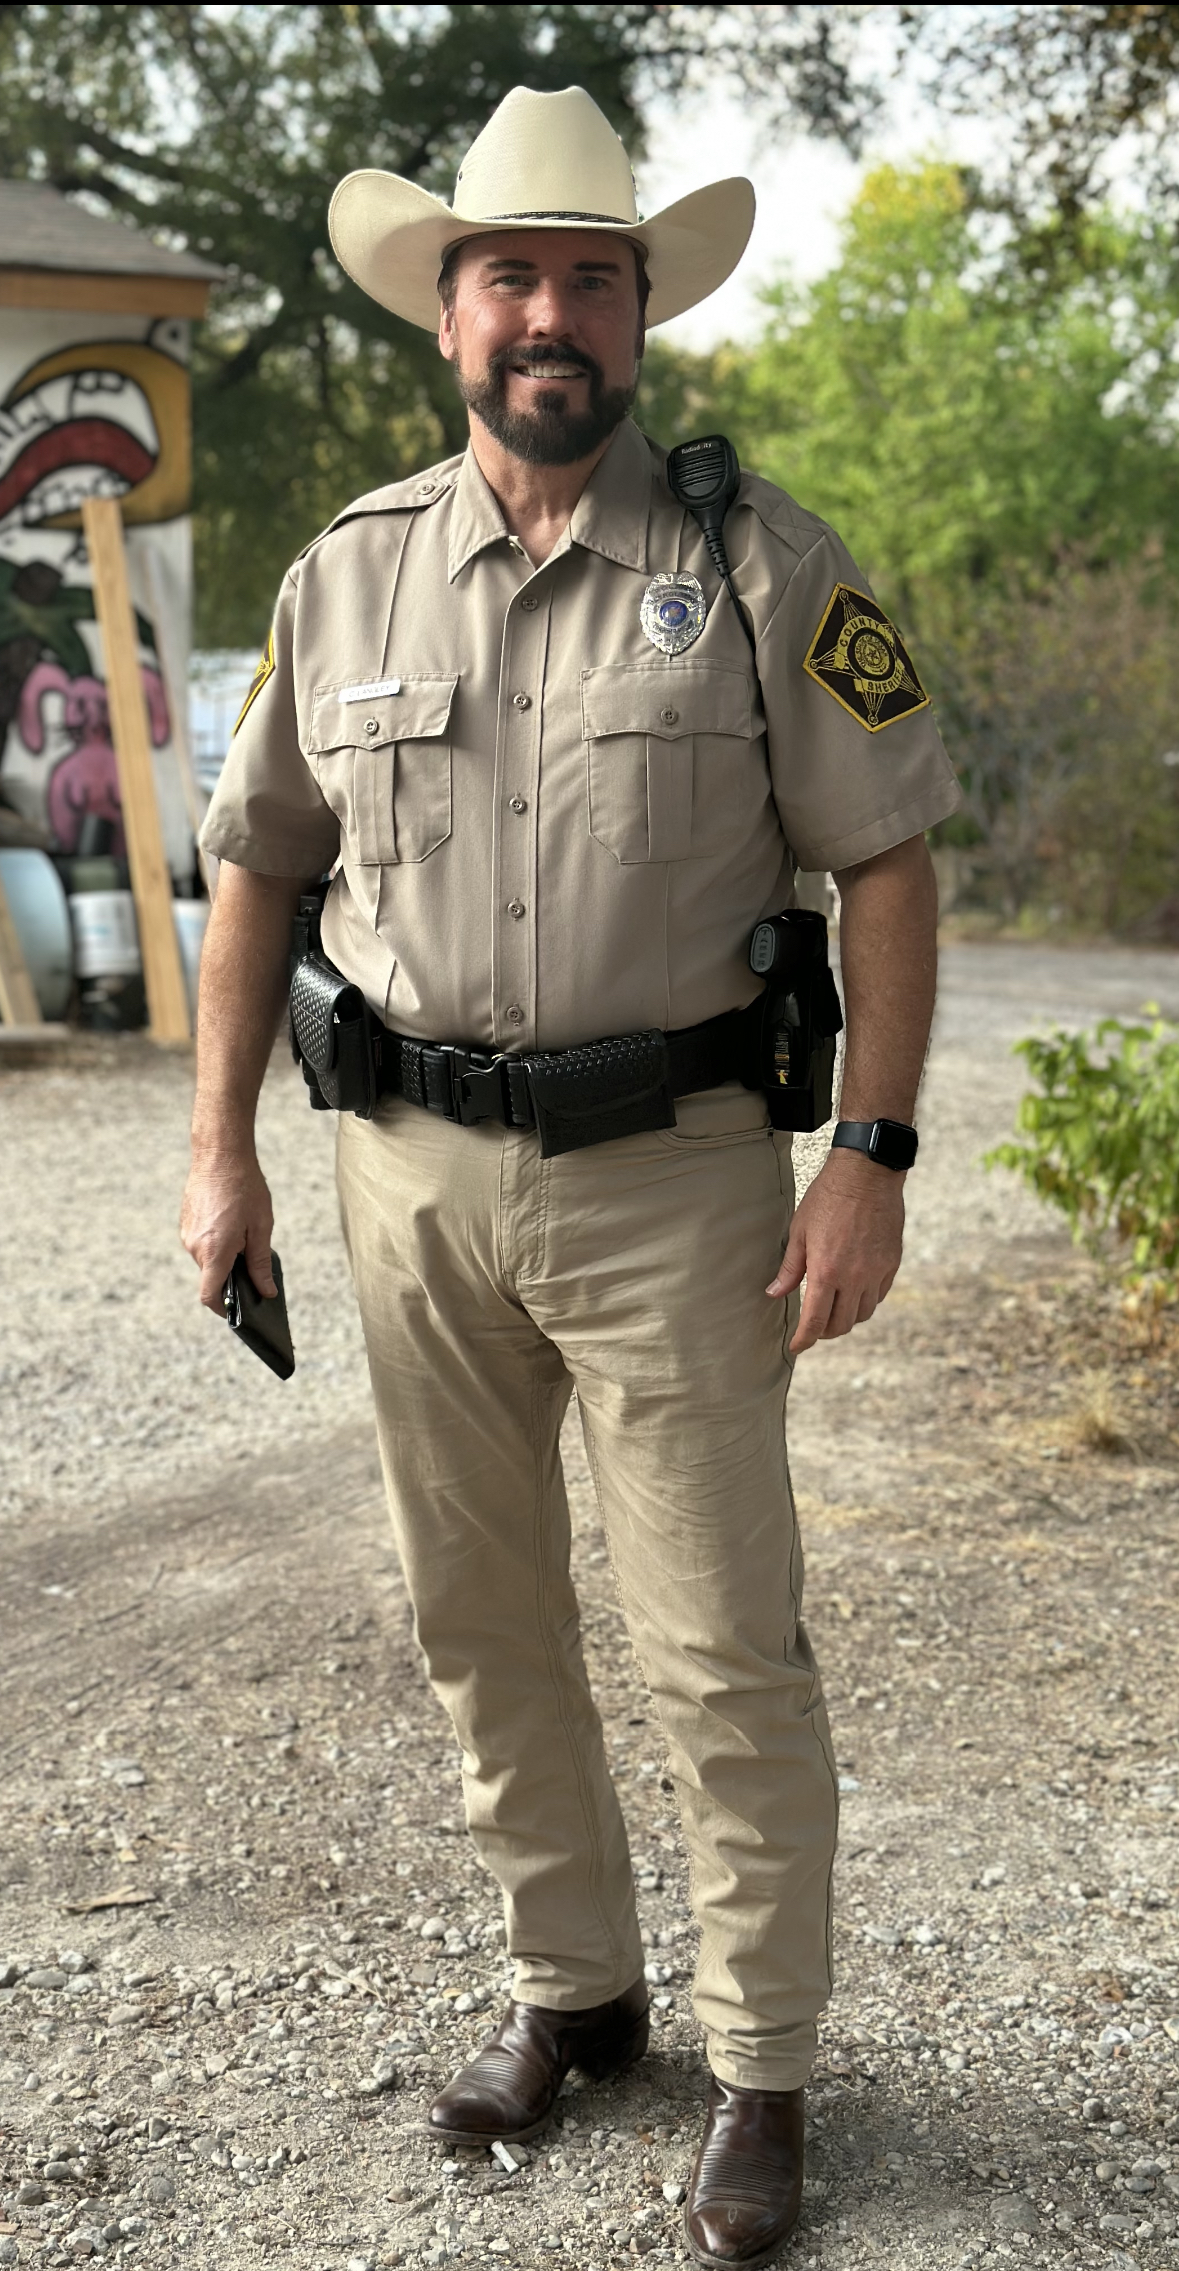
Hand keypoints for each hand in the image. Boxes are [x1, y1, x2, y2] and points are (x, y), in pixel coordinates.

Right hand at [180, 1148, 275, 1311]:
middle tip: (255, 1264)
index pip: (209, 1296)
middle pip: (212, 1277)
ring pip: (207, 1260)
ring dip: (225, 1257)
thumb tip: (266, 1291)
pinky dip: (216, 1244)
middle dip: (232, 1277)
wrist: (219, 1154)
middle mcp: (195, 1247)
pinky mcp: (185, 1223)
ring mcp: (187, 1234)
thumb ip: (260, 1263)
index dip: (224, 1309)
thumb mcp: (261, 1228)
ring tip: (245, 1234)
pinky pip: (201, 1244)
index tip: (239, 1311)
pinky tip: (232, 1224)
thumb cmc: (245, 1188)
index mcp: (214, 1252)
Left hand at [768, 1148, 904, 1353]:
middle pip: (842, 1324)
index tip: (797, 1347)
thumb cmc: (828, 1199)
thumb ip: (790, 1269)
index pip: (816, 1321)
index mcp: (827, 1271)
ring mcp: (876, 1272)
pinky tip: (855, 1291)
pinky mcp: (892, 1263)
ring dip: (847, 1317)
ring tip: (834, 1308)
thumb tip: (775, 1294)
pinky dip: (866, 1300)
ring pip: (863, 1313)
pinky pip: (879, 1295)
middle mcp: (854, 1277)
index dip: (804, 1340)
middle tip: (814, 1327)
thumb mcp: (799, 1232)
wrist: (867, 1175)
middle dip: (825, 1332)